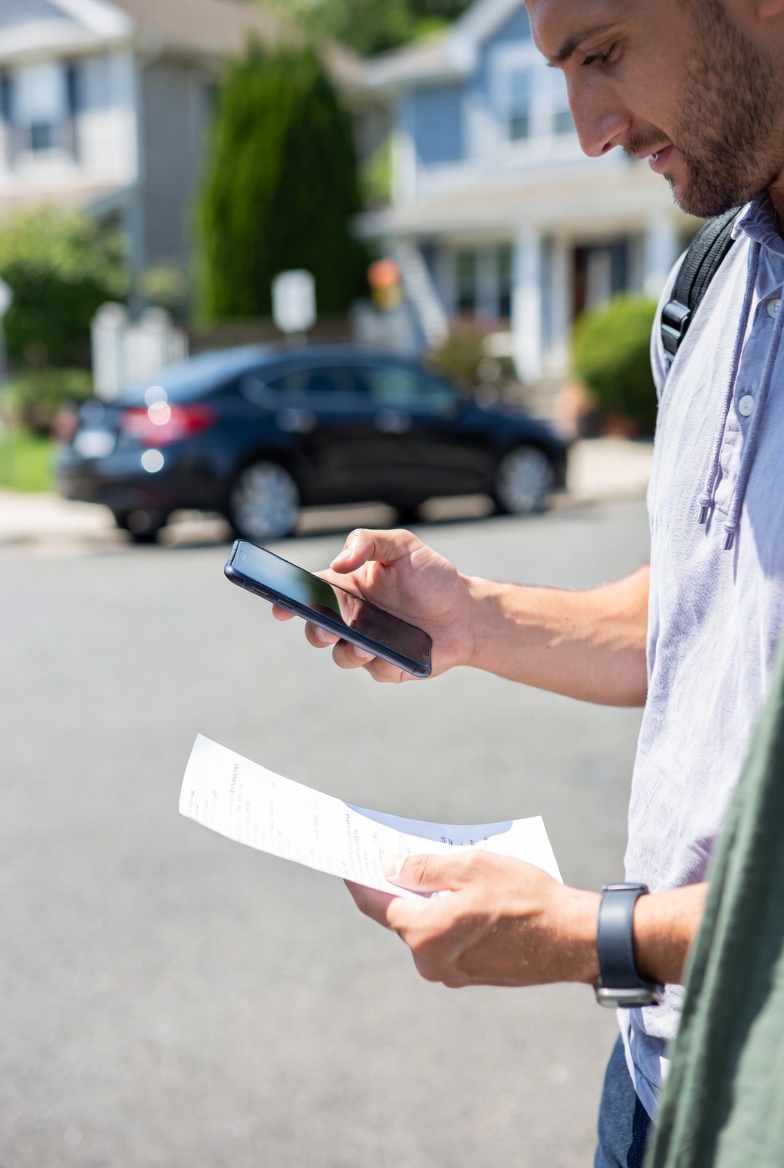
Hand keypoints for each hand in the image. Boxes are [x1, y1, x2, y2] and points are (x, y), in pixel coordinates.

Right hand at [272, 528, 475, 681]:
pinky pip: (373, 669)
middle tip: (328, 629)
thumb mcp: (403, 546)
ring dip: (348, 652)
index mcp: (347, 586)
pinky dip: (381, 662)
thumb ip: (368, 542)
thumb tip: (338, 563)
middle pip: (316, 628)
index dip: (288, 599)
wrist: (467, 612)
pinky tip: (397, 652)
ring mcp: (366, 643)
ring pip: (341, 655)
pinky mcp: (386, 665)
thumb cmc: (432, 577)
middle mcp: (351, 616)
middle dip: (315, 631)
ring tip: (366, 645)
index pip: (309, 591)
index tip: (279, 606)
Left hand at [346, 851, 599, 987]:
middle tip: (398, 854)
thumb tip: (389, 868)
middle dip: (399, 886)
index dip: (359, 880)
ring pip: (426, 929)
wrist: (572, 939)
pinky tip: (464, 896)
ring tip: (442, 870)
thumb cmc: (523, 898)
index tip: (345, 861)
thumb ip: (423, 869)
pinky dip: (448, 918)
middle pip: (401, 917)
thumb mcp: (470, 867)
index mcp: (424, 933)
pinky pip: (447, 941)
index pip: (376, 905)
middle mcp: (431, 961)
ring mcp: (452, 973)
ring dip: (429, 902)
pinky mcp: (472, 976)